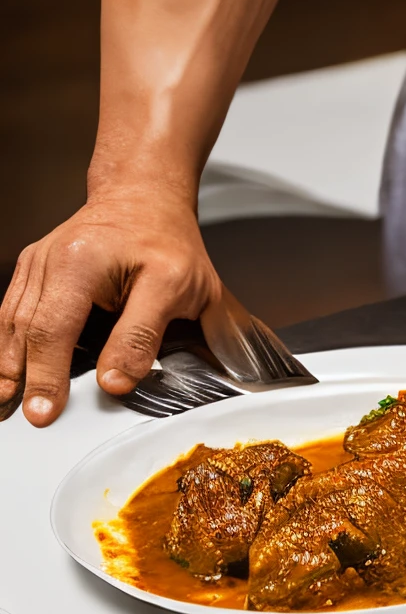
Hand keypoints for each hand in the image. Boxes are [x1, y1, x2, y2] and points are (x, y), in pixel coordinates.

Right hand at [0, 192, 220, 424]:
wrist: (143, 198)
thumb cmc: (164, 241)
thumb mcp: (180, 284)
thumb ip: (146, 333)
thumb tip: (116, 380)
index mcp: (90, 258)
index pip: (65, 326)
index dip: (57, 373)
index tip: (53, 409)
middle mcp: (57, 256)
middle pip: (35, 326)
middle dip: (32, 376)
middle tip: (36, 415)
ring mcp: (38, 260)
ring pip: (14, 321)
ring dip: (10, 366)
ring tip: (10, 403)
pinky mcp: (28, 267)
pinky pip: (9, 312)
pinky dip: (6, 345)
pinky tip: (7, 374)